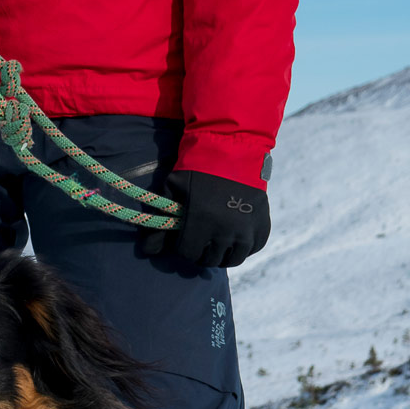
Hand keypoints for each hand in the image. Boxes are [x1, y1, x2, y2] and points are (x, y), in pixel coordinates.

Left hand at [139, 167, 270, 271]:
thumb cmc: (196, 168)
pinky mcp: (263, 225)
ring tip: (217, 242)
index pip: (189, 253)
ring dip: (222, 254)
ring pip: (233, 259)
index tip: (184, 239)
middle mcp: (226, 231)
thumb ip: (159, 222)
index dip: (183, 247)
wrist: (232, 149)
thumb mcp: (172, 188)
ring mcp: (247, 230)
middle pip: (210, 259)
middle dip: (201, 252)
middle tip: (200, 240)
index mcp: (201, 222)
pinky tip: (234, 237)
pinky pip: (253, 248)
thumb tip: (147, 251)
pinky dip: (244, 247)